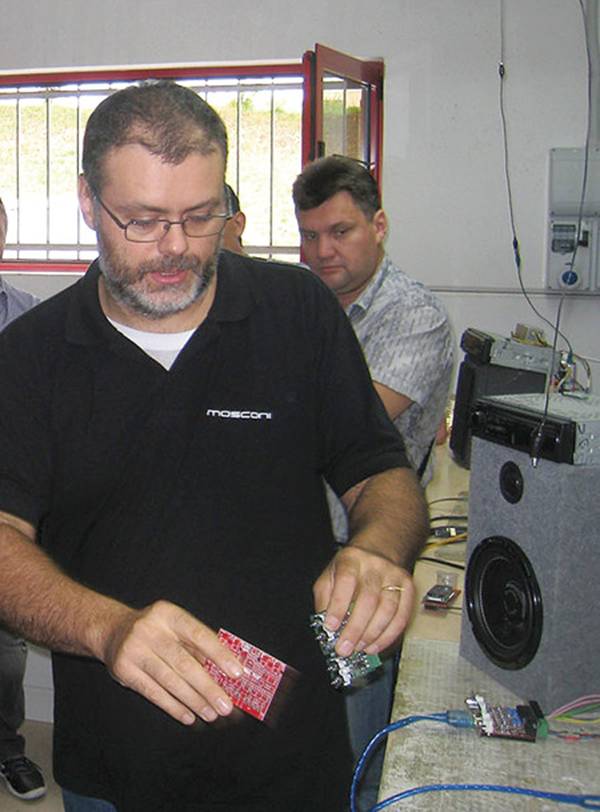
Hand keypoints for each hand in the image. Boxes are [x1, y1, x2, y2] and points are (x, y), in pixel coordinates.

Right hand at [99, 600, 243, 724]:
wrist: (112, 631)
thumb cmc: (155, 631)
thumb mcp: (174, 627)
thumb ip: (196, 646)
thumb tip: (224, 673)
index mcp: (168, 614)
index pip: (199, 634)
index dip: (220, 654)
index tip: (237, 672)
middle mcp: (150, 630)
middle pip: (184, 662)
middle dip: (208, 687)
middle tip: (226, 705)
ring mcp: (134, 650)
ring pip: (170, 680)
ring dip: (193, 701)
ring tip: (211, 713)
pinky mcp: (124, 670)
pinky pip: (153, 693)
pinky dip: (173, 706)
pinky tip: (189, 715)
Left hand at [313, 546, 414, 657]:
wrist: (378, 551)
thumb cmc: (350, 568)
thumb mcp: (330, 575)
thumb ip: (324, 599)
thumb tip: (326, 627)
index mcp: (352, 559)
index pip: (346, 581)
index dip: (338, 606)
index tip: (331, 627)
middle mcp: (375, 565)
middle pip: (369, 599)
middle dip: (356, 628)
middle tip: (345, 648)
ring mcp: (394, 575)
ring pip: (388, 609)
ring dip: (373, 635)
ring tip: (359, 649)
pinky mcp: (408, 587)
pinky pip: (402, 616)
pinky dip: (389, 636)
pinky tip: (376, 646)